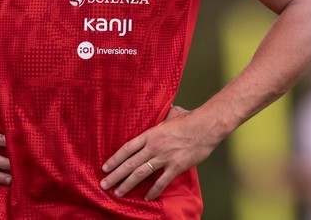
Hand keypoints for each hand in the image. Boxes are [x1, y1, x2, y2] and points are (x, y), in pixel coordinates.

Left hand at [99, 105, 221, 199]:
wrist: (207, 126)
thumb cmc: (190, 118)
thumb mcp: (170, 114)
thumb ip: (160, 118)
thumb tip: (158, 113)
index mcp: (151, 134)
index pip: (127, 148)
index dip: (114, 159)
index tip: (105, 168)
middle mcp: (154, 146)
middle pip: (130, 163)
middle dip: (115, 175)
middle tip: (104, 184)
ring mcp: (165, 157)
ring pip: (141, 173)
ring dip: (128, 184)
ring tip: (118, 192)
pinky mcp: (176, 166)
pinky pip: (162, 181)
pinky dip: (153, 191)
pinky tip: (147, 197)